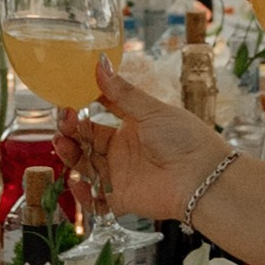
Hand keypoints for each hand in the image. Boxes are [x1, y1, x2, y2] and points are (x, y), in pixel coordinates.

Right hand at [55, 53, 235, 222]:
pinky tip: (76, 181)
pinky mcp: (121, 200)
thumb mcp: (151, 111)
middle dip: (71, 130)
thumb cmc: (184, 139)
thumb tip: (100, 63)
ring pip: (85, 166)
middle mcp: (122, 151)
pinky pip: (95, 200)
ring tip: (62, 143)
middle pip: (87, 140)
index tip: (67, 97)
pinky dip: (82, 194)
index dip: (81, 107)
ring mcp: (120, 176)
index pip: (99, 114)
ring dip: (70, 155)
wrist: (202, 177)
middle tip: (64, 121)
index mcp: (131, 127)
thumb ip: (122, 92)